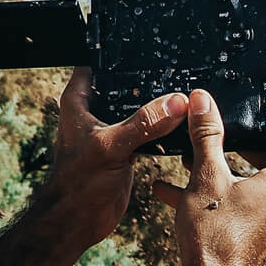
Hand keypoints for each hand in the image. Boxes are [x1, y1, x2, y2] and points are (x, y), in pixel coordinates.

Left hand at [41, 68, 188, 245]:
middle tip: (179, 67)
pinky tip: (183, 122)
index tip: (150, 45)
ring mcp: (113, 130)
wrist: (78, 221)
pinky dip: (164, 127)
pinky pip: (150, 130)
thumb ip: (143, 124)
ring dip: (160, 105)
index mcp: (79, 100)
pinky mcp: (128, 148)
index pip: (100, 63)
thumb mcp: (111, 147)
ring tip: (187, 92)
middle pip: (126, 83)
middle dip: (149, 78)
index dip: (121, 53)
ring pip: (140, 107)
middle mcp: (95, 110)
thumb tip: (176, 103)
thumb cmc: (78, 183)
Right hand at [153, 90, 265, 265]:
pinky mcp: (255, 236)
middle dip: (251, 147)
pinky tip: (169, 191)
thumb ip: (206, 136)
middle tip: (229, 136)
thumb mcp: (206, 177)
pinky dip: (216, 195)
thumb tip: (203, 100)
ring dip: (226, 170)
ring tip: (189, 160)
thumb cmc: (216, 233)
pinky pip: (240, 206)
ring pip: (254, 186)